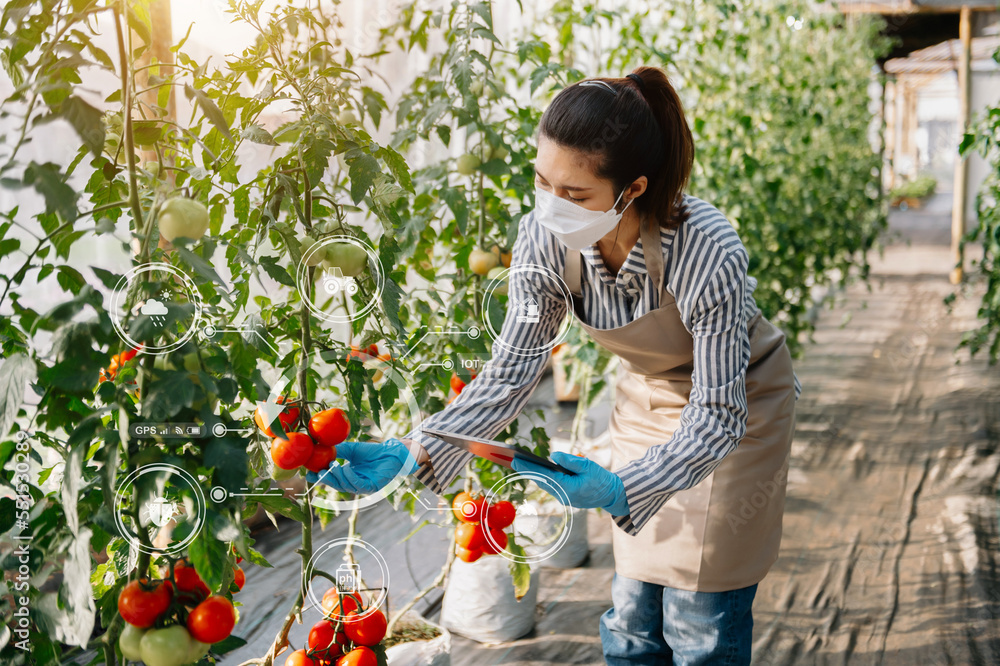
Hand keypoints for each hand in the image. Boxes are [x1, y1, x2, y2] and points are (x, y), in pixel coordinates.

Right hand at [305, 438, 418, 493]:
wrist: (391, 452)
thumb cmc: (372, 452)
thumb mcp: (351, 450)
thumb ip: (338, 451)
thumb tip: (320, 449)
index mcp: (346, 475)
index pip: (330, 479)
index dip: (319, 478)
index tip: (309, 473)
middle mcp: (353, 483)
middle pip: (336, 485)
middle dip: (325, 479)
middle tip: (317, 471)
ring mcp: (362, 486)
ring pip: (345, 486)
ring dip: (337, 476)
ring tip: (331, 466)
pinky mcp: (371, 487)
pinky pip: (358, 485)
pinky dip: (350, 477)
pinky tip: (346, 468)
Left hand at [511, 452, 629, 515]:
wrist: (612, 495)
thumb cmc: (601, 479)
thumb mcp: (587, 465)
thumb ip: (570, 461)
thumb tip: (553, 455)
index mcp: (568, 488)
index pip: (544, 476)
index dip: (528, 468)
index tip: (516, 461)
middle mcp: (563, 495)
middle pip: (541, 481)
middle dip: (526, 470)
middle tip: (512, 459)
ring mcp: (563, 498)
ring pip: (544, 484)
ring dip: (532, 474)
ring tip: (520, 463)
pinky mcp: (565, 496)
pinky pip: (550, 486)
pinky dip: (542, 477)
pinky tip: (535, 470)